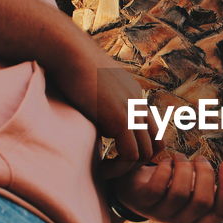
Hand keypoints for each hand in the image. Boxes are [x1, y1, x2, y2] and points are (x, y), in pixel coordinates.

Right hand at [46, 35, 159, 178]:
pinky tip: (101, 169)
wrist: (68, 51)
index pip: (151, 128)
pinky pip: (130, 155)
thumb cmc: (68, 64)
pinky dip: (117, 169)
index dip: (138, 146)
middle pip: (155, 143)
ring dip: (126, 169)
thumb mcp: (89, 84)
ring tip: (105, 172)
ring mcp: (131, 111)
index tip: (116, 155)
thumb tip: (90, 115)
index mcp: (133, 94)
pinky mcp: (119, 119)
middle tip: (114, 168)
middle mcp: (138, 103)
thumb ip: (96, 101)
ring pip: (145, 153)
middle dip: (137, 161)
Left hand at [111, 151, 222, 222]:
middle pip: (202, 201)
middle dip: (205, 174)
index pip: (220, 212)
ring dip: (185, 169)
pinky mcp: (142, 201)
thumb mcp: (196, 191)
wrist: (133, 188)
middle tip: (200, 159)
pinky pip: (158, 187)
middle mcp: (180, 219)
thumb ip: (219, 196)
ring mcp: (160, 212)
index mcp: (198, 218)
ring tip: (182, 157)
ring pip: (180, 193)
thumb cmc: (171, 187)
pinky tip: (167, 161)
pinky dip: (166, 169)